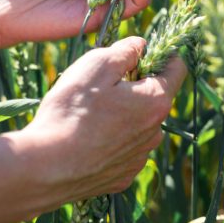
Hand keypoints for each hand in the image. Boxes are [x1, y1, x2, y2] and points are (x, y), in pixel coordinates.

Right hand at [21, 37, 185, 198]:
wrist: (46, 167)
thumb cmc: (71, 112)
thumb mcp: (96, 65)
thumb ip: (125, 51)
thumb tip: (140, 46)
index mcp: (156, 101)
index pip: (177, 69)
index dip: (162, 54)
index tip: (142, 51)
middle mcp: (155, 132)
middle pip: (154, 98)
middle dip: (135, 86)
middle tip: (101, 83)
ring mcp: (139, 157)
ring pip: (138, 125)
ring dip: (122, 115)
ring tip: (88, 114)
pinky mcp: (122, 176)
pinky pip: (123, 150)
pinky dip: (111, 140)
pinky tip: (86, 139)